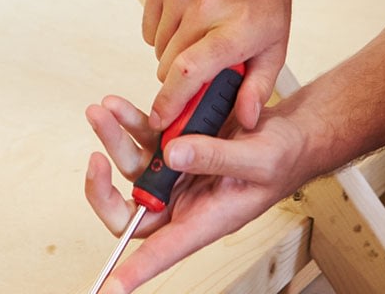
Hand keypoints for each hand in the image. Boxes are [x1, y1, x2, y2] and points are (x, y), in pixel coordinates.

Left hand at [83, 93, 306, 293]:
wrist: (288, 132)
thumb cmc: (281, 157)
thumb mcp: (257, 159)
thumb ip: (215, 158)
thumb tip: (173, 154)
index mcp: (204, 220)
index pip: (162, 251)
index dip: (135, 271)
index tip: (110, 288)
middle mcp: (183, 202)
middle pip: (131, 209)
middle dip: (105, 186)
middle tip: (96, 158)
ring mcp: (177, 174)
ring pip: (131, 167)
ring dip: (114, 140)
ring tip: (104, 113)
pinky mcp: (175, 145)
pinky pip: (143, 138)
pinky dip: (128, 122)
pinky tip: (120, 108)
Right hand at [142, 0, 290, 132]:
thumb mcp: (275, 45)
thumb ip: (259, 87)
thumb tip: (244, 121)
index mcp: (237, 26)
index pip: (191, 70)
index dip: (171, 100)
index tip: (160, 121)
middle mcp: (207, 5)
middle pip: (169, 65)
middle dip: (177, 82)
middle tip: (197, 75)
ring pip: (158, 49)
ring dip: (172, 56)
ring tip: (198, 40)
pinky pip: (149, 28)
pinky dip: (162, 34)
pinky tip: (186, 21)